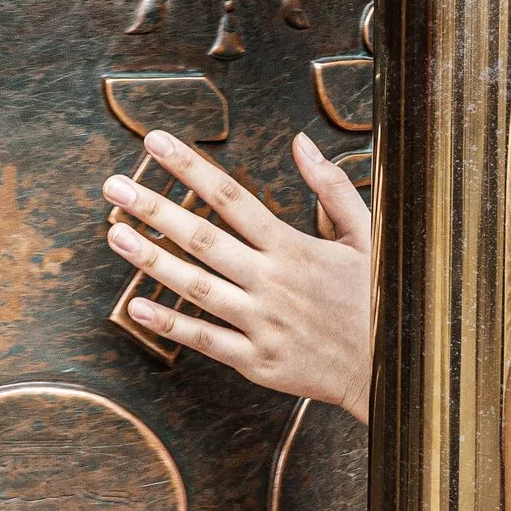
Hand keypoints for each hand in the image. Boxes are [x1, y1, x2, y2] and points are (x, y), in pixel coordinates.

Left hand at [101, 131, 371, 416]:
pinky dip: (170, 324)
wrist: (397, 369)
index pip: (232, 197)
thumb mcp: (366, 235)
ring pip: (197, 287)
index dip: (190, 167)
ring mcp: (263, 323)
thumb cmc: (377, 297)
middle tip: (114, 186)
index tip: (154, 142)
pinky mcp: (258, 361)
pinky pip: (206, 340)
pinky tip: (137, 306)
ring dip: (152, 260)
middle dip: (154, 208)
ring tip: (115, 233)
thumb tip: (300, 142)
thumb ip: (331, 187)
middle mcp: (273, 282)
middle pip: (203, 238)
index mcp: (295, 248)